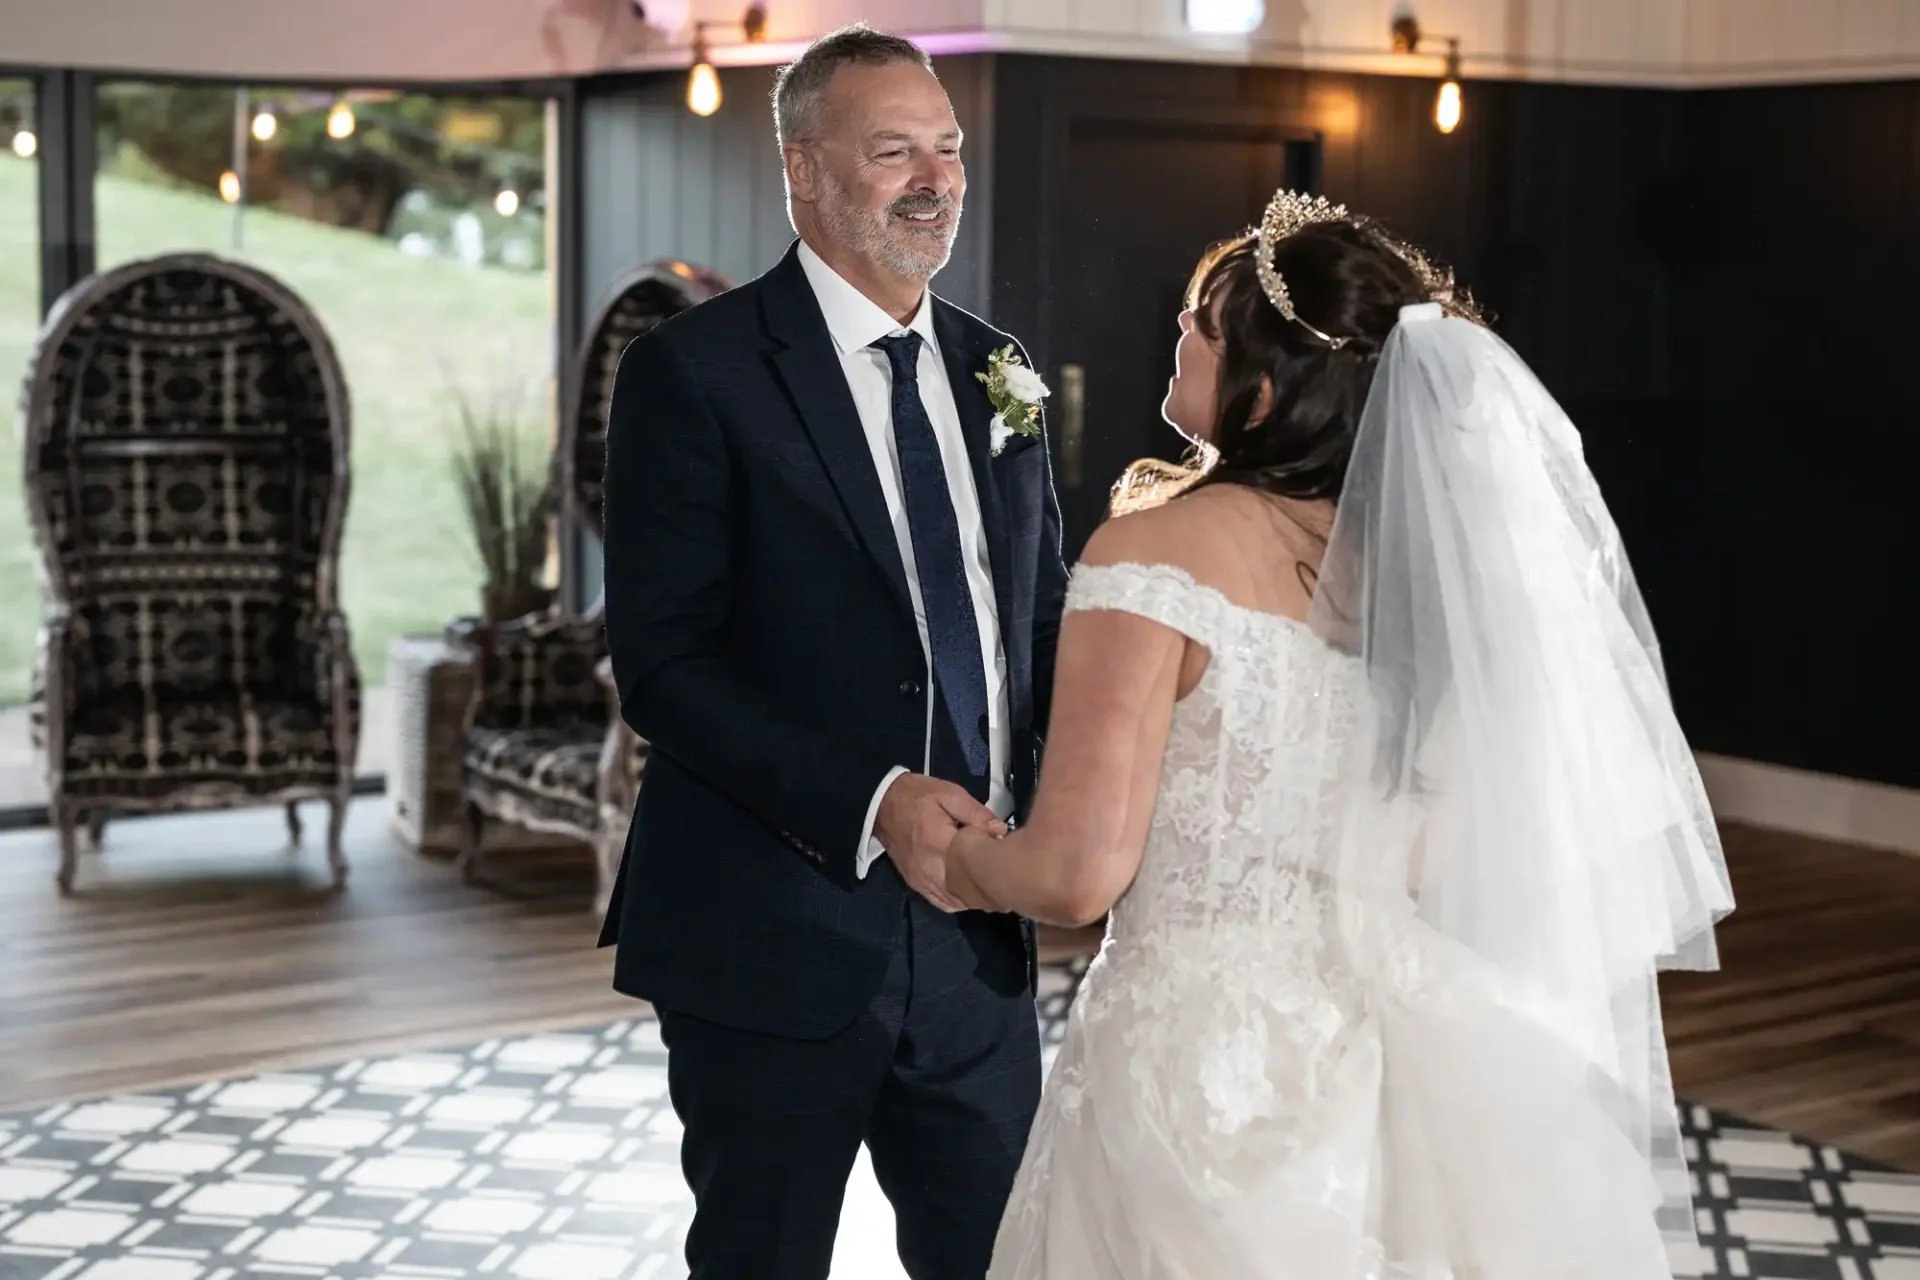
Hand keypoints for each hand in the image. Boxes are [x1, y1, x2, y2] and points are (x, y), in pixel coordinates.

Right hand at [874, 773, 1005, 912]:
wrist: (881, 803)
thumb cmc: (918, 796)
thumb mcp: (951, 794)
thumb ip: (977, 814)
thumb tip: (1001, 832)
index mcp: (940, 842)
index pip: (974, 865)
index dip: (995, 869)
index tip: (1012, 866)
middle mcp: (929, 867)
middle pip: (966, 891)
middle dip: (987, 891)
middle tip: (1007, 885)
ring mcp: (920, 879)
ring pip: (954, 902)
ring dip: (974, 899)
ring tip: (991, 890)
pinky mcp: (914, 883)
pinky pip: (939, 902)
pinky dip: (956, 902)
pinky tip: (968, 894)